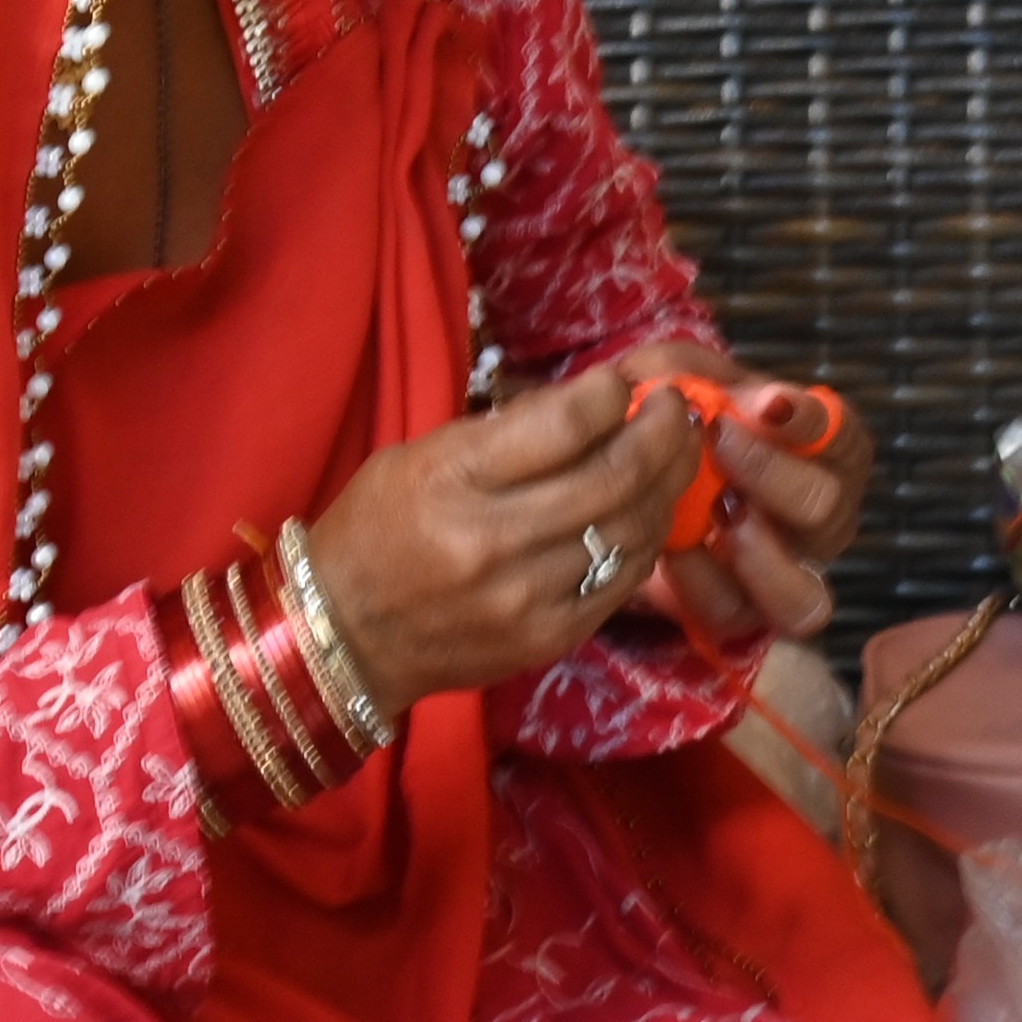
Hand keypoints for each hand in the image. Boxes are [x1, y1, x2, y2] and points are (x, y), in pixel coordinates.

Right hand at [296, 361, 698, 711]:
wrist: (346, 634)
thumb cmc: (379, 527)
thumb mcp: (422, 456)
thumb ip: (506, 431)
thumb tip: (593, 400)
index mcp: (453, 480)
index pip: (564, 425)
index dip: (610, 395)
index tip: (622, 383)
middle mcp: (493, 539)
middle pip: (616, 476)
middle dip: (662, 432)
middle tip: (675, 409)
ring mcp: (527, 596)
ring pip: (633, 528)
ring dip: (668, 483)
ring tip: (676, 453)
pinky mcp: (550, 637)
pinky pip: (626, 579)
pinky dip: (649, 536)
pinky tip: (652, 510)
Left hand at [613, 337, 867, 647]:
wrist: (621, 484)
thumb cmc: (666, 423)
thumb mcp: (674, 378)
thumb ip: (697, 374)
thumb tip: (734, 398)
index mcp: (823, 453)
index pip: (843, 437)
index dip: (812, 423)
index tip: (768, 404)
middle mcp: (820, 519)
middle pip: (827, 507)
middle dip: (772, 474)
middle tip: (718, 441)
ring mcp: (787, 574)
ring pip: (805, 590)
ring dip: (760, 553)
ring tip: (716, 513)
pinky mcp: (738, 613)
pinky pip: (733, 612)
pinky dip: (701, 581)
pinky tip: (669, 548)